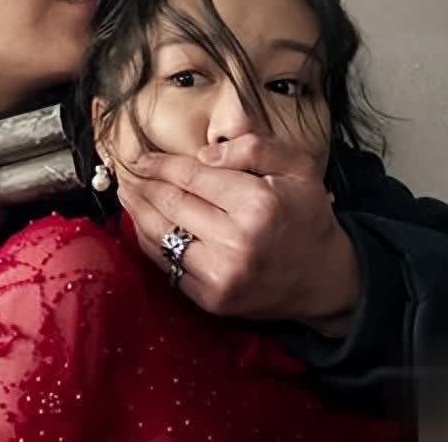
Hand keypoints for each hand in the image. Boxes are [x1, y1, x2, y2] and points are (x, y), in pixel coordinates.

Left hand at [116, 134, 359, 334]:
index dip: (158, 164)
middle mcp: (236, 241)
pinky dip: (149, 241)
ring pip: (159, 235)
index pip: (191, 176)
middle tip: (125, 170)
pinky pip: (166, 264)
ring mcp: (221, 275)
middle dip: (141, 183)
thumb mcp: (298, 166)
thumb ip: (253, 148)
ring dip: (136, 211)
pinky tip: (142, 223)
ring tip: (126, 192)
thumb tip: (202, 155)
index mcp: (257, 204)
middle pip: (169, 203)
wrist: (323, 279)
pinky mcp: (211, 299)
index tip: (139, 156)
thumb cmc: (307, 216)